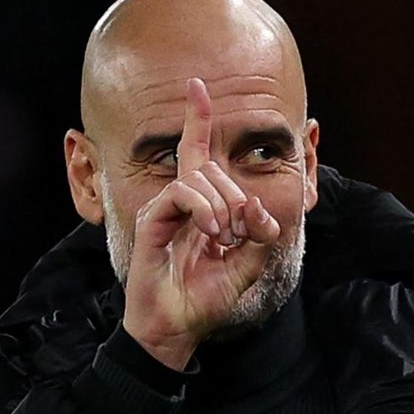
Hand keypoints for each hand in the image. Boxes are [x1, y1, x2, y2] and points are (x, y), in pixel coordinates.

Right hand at [122, 78, 279, 368]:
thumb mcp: (246, 266)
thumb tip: (260, 210)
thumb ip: (259, 235)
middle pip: (210, 167)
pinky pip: (182, 194)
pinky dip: (204, 209)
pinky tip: (212, 232)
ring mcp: (164, 211)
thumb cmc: (204, 300)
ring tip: (225, 237)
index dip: (197, 119)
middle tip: (242, 231)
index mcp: (200, 208)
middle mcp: (180, 204)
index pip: (197, 153)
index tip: (197, 85)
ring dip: (224, 204)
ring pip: (198, 178)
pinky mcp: (153, 221)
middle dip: (237, 193)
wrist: (177, 328)